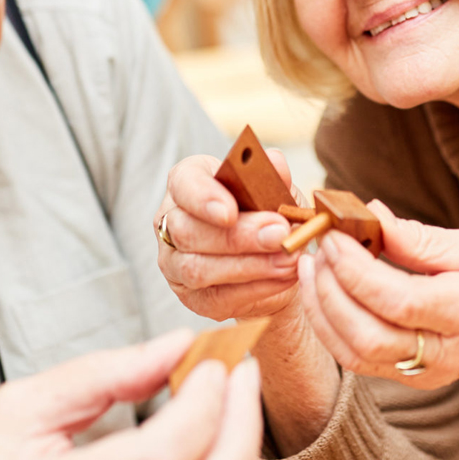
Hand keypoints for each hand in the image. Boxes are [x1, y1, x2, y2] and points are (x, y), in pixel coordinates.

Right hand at [155, 151, 299, 322]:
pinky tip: (283, 278)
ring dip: (249, 266)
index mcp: (186, 183)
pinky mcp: (191, 297)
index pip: (183, 183)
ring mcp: (174, 262)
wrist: (272, 258)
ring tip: (288, 259)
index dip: (203, 198)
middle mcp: (170, 221)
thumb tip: (274, 161)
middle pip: (189, 231)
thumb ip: (272, 176)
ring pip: (198, 268)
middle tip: (280, 234)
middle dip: (238, 236)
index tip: (231, 212)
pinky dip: (254, 289)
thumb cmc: (264, 214)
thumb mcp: (273, 190)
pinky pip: (216, 298)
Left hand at [299, 201, 458, 459]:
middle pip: (369, 336)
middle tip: (315, 248)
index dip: (355, 269)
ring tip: (310, 265)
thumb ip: (421, 238)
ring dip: (320, 308)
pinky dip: (329, 325)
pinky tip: (321, 290)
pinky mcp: (409, 378)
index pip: (398, 301)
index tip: (332, 235)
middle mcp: (447, 352)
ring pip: (356, 355)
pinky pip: (356, 360)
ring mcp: (427, 372)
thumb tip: (370, 213)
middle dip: (329, 290)